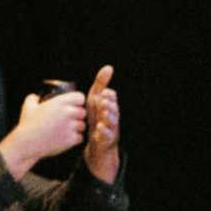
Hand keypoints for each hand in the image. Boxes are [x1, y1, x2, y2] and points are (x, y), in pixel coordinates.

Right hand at [4, 84, 87, 172]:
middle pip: (83, 112)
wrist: (27, 143)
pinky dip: (75, 139)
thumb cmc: (27, 124)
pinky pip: (80, 137)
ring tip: (67, 129)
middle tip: (70, 119)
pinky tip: (66, 138)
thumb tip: (36, 96)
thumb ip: (34, 98)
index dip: (78, 101)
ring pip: (83, 125)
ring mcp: (70, 127)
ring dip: (77, 127)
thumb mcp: (28, 106)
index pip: (80, 98)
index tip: (74, 105)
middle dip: (78, 115)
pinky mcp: (71, 140)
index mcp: (60, 102)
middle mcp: (67, 113)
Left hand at [81, 64, 121, 183]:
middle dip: (110, 105)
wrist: (96, 142)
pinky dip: (104, 132)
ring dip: (108, 117)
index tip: (104, 93)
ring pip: (112, 122)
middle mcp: (113, 117)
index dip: (109, 96)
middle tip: (104, 101)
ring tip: (103, 113)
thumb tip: (109, 67)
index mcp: (110, 107)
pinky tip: (99, 128)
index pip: (112, 99)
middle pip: (114, 110)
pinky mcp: (107, 140)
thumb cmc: (96, 118)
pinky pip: (107, 136)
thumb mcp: (95, 99)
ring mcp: (111, 129)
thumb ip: (101, 83)